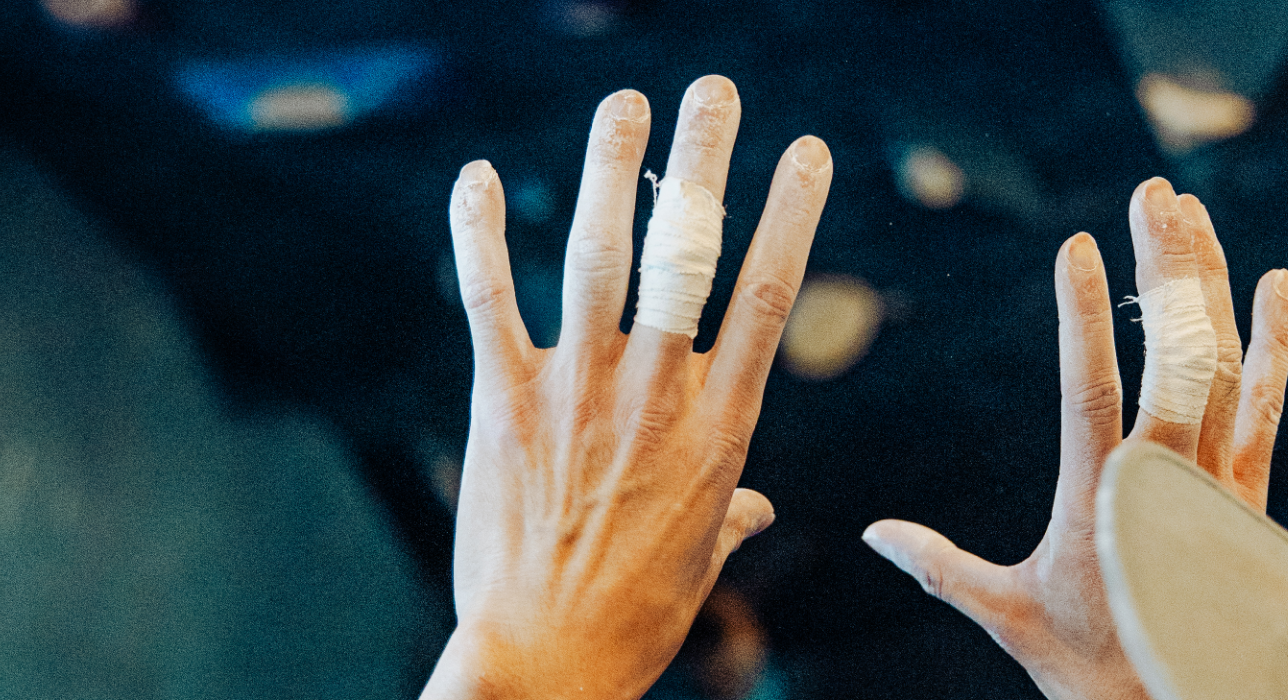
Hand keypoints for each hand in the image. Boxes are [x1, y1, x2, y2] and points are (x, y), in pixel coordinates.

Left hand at [422, 76, 832, 699]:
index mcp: (721, 427)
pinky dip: (482, 232)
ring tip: (625, 102)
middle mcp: (656, 391)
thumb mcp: (701, 565)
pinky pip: (491, 298)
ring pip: (599, 254)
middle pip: (691, 252)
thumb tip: (756, 506)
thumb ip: (730, 516)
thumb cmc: (633, 619)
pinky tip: (480, 176)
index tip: (808, 152)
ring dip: (612, 168)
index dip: (791, 213)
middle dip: (706, 159)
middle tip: (715, 91)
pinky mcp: (500, 400)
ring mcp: (576, 388)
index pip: (771, 296)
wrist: (542, 663)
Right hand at [861, 178, 1287, 699]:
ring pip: (1221, 365)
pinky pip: (1267, 404)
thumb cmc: (1092, 667)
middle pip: (1175, 356)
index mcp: (1101, 501)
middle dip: (1163, 267)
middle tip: (1151, 194)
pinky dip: (1273, 342)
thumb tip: (874, 533)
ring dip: (1206, 282)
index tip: (1076, 247)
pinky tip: (1274, 279)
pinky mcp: (1247, 489)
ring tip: (1186, 210)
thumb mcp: (1006, 615)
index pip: (1092, 392)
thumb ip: (942, 567)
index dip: (1085, 318)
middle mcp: (1168, 480)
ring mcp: (1217, 480)